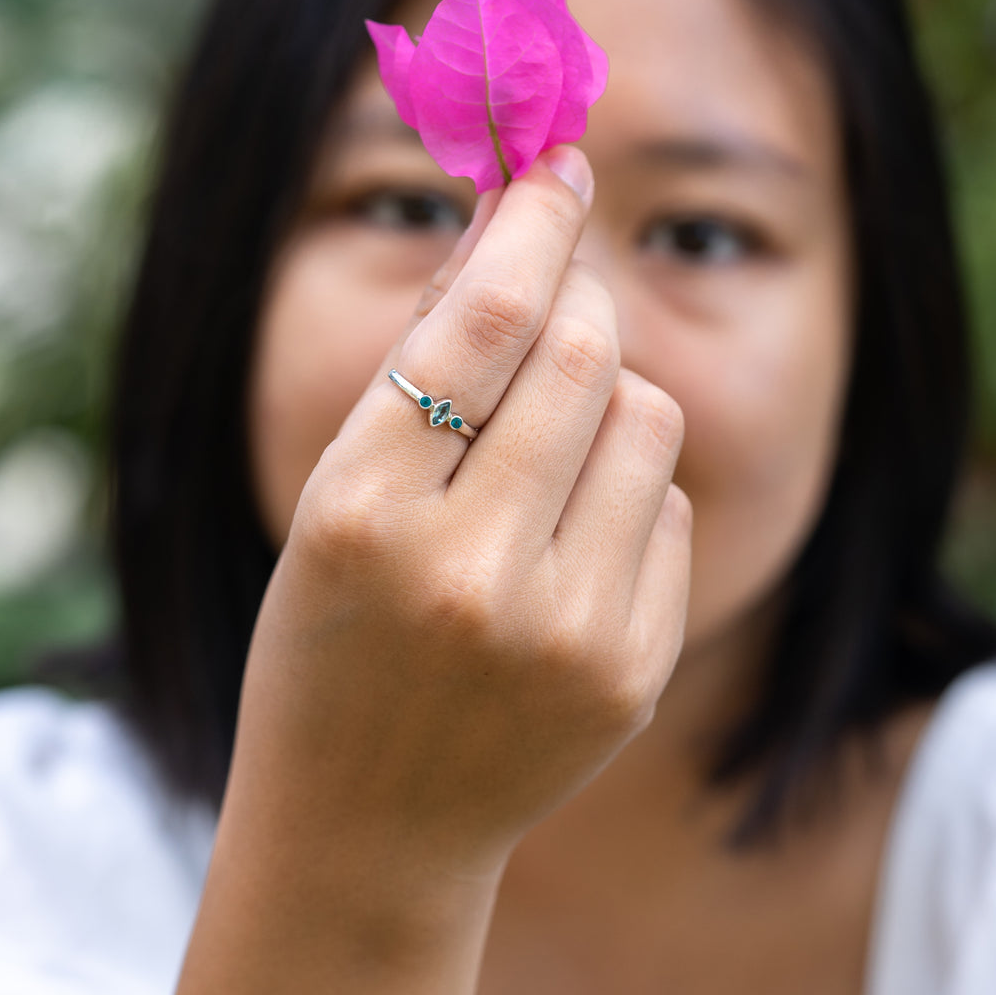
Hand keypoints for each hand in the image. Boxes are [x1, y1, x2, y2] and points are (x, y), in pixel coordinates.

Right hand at [231, 144, 690, 887]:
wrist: (365, 829)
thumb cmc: (329, 638)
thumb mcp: (336, 494)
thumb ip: (421, 362)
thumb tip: (517, 227)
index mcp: (358, 514)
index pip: (477, 326)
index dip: (532, 226)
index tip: (564, 165)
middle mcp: (467, 574)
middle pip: (584, 355)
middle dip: (579, 295)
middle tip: (561, 283)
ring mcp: (563, 633)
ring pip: (645, 418)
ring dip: (607, 394)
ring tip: (545, 445)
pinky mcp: (630, 671)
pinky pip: (666, 507)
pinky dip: (624, 488)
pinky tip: (563, 540)